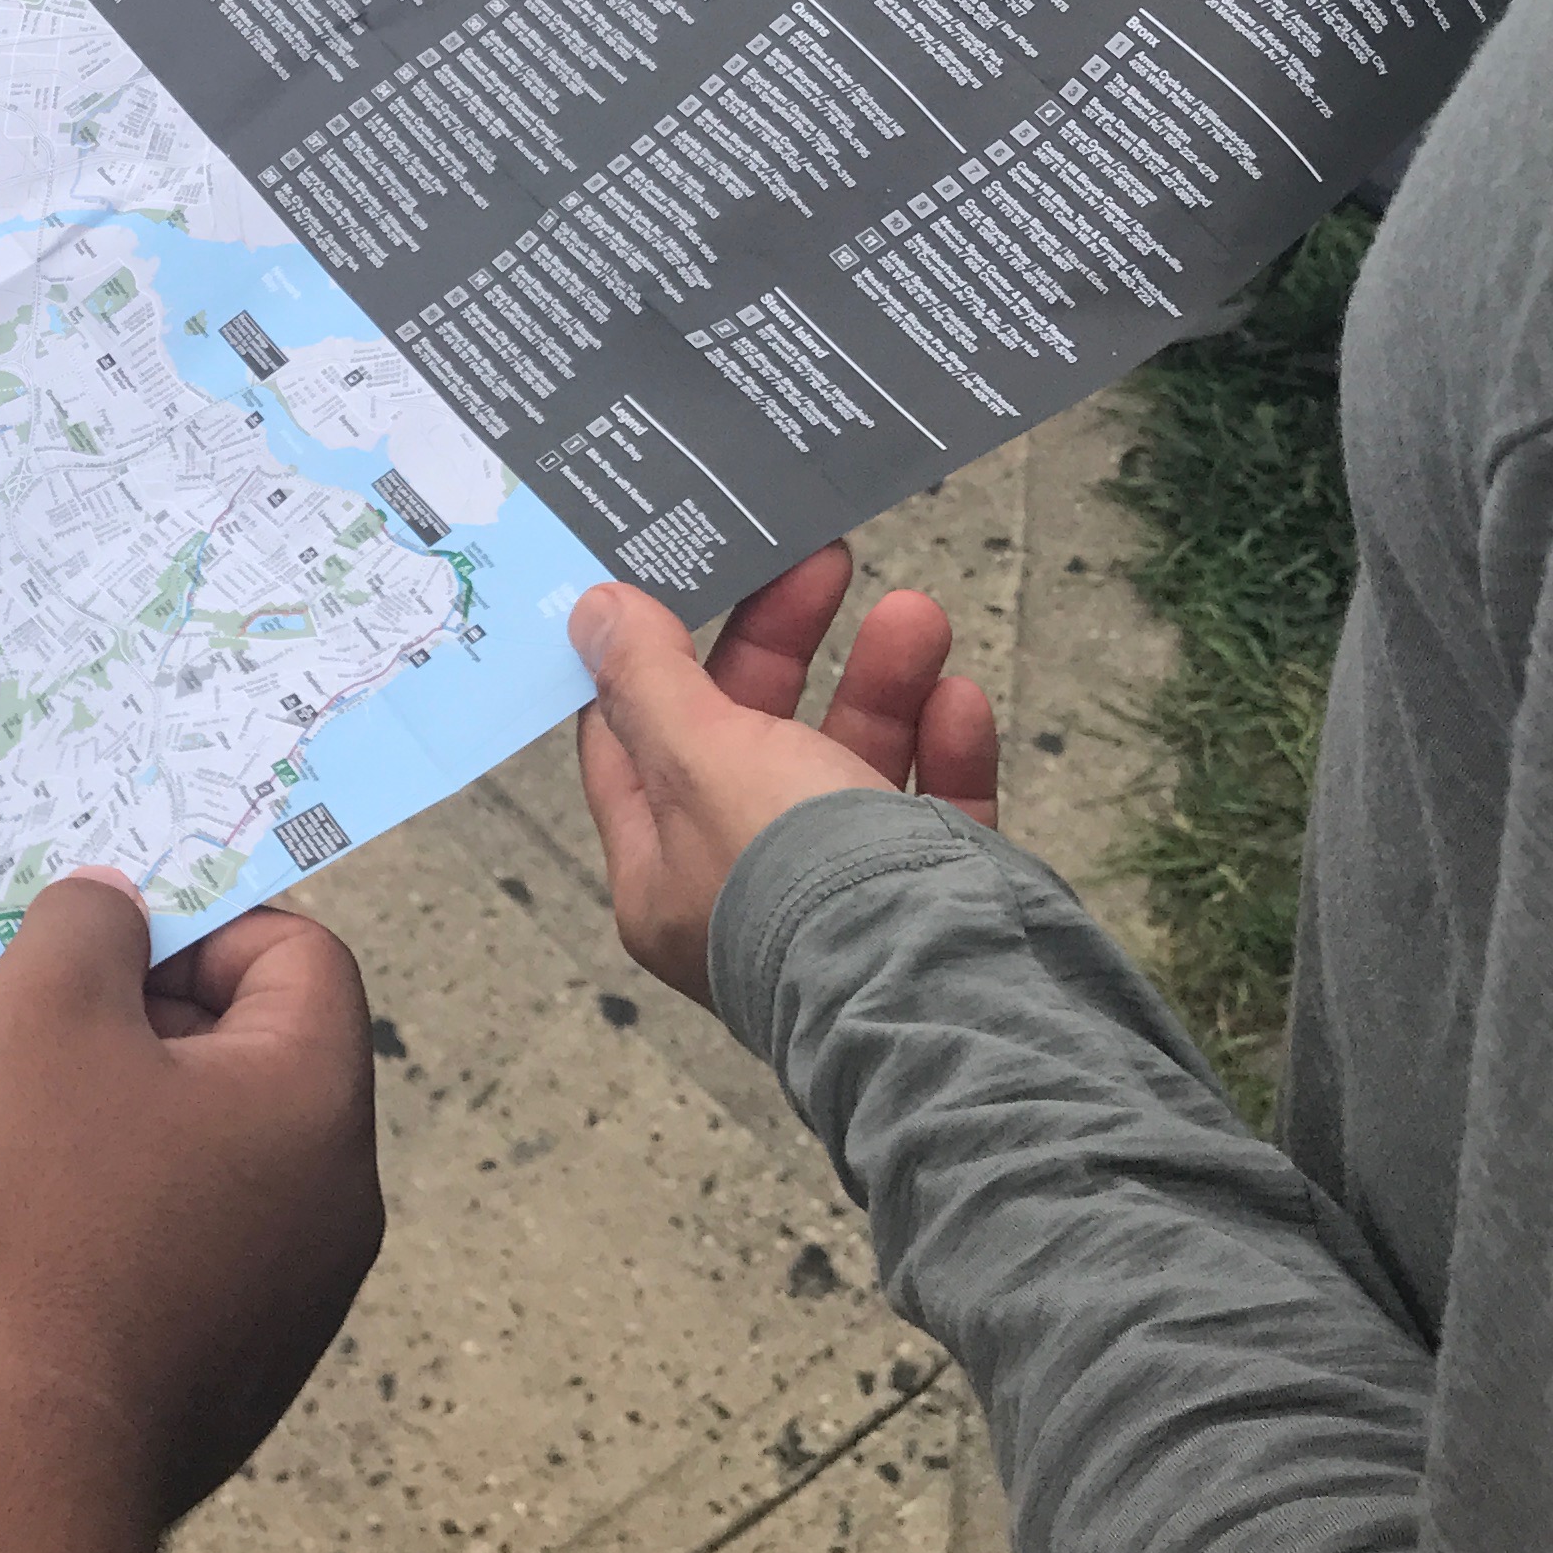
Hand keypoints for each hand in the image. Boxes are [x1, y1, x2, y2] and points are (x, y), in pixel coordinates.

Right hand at [0, 872, 381, 1521]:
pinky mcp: (240, 1370)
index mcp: (319, 1101)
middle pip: (262, 1052)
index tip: (100, 958)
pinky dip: (128, 1214)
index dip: (200, 926)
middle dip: (153, 1022)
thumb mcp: (43, 1015)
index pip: (300, 954)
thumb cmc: (41, 1209)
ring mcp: (297, 1299)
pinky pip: (195, 1245)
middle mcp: (339, 1200)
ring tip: (27, 1138)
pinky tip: (39, 1240)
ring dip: (131, 1119)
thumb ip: (88, 925)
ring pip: (221, 1152)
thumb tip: (119, 900)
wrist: (21, 1450)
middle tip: (46, 1037)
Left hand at [575, 544, 996, 1007]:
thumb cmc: (803, 880)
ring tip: (917, 616)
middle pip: (749, 738)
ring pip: (851, 763)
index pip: (632, 746)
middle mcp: (747, 890)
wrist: (951, 994)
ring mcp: (844, 899)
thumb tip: (591, 610)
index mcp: (666, 877)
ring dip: (883, 683)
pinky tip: (960, 699)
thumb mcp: (702, 760)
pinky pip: (935, 810)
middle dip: (788, 643)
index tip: (681, 571)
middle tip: (821, 557)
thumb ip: (650, 682)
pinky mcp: (936, 902)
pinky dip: (946, 751)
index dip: (649, 655)